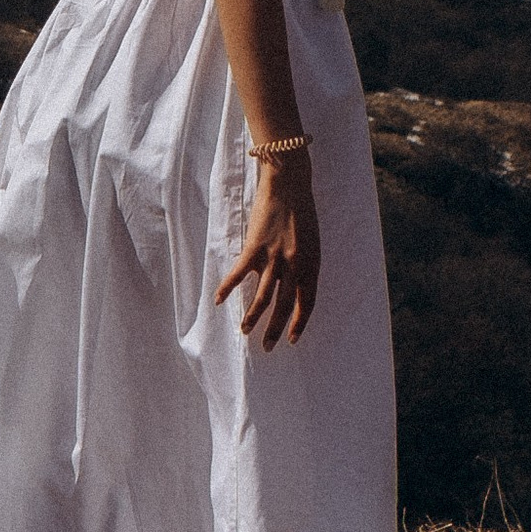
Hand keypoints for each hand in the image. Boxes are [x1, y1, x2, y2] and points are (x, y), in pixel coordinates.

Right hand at [216, 153, 319, 351]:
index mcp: (311, 265)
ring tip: (244, 332)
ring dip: (253, 317)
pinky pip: (238, 274)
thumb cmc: (302, 211)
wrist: (289, 184)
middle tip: (267, 347)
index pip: (307, 303)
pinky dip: (227, 288)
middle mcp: (294, 266)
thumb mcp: (312, 242)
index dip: (298, 324)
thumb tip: (294, 286)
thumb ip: (303, 265)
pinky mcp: (255, 247)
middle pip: (283, 306)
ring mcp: (273, 258)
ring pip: (262, 297)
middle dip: (274, 330)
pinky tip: (219, 301)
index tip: (291, 339)